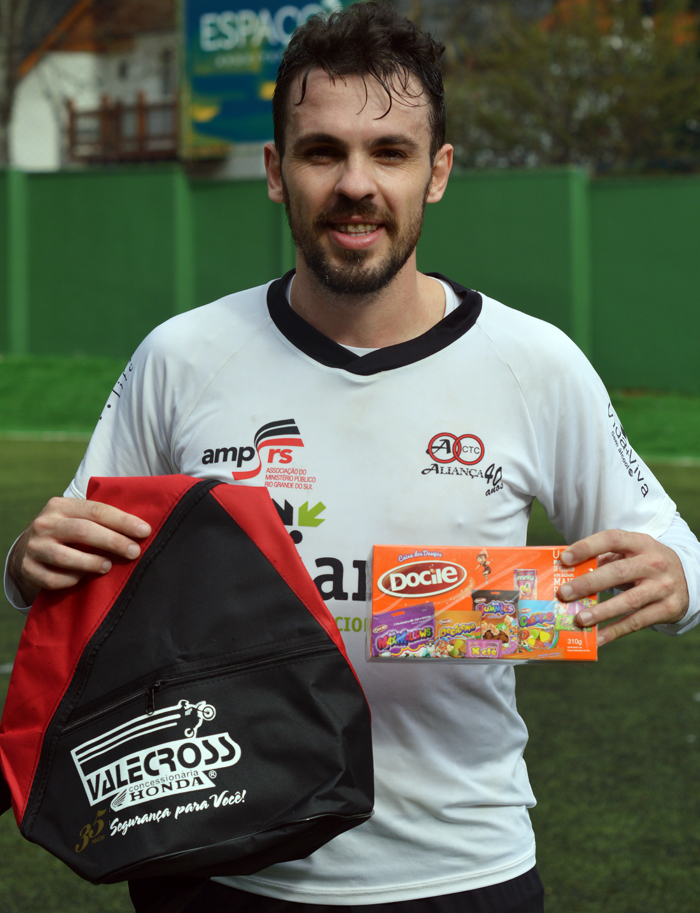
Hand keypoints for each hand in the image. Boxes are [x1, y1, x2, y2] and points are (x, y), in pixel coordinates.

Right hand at [8, 497, 151, 605]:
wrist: (25, 551)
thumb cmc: (65, 534)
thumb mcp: (76, 518)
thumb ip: (99, 520)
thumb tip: (140, 530)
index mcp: (60, 506)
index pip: (96, 510)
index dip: (122, 521)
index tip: (145, 531)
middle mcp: (44, 524)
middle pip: (83, 531)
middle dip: (113, 542)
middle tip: (134, 552)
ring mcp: (34, 547)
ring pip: (66, 557)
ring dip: (92, 563)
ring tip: (108, 566)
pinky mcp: (27, 569)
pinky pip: (54, 579)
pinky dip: (72, 580)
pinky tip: (83, 578)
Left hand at [558, 529, 688, 645]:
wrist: (687, 578)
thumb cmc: (645, 564)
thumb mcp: (631, 553)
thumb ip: (605, 559)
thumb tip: (570, 573)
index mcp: (641, 543)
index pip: (612, 539)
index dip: (587, 547)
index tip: (564, 558)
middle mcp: (654, 563)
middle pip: (618, 572)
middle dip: (588, 583)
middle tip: (564, 594)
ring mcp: (663, 587)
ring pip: (629, 601)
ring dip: (601, 611)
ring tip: (579, 619)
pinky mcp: (667, 609)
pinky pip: (637, 622)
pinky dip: (615, 631)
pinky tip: (597, 638)